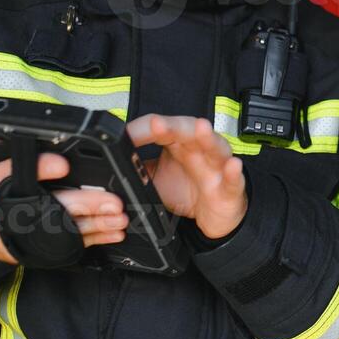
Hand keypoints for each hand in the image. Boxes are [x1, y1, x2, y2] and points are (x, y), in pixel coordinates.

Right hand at [0, 139, 127, 265]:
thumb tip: (8, 116)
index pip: (11, 172)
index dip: (39, 168)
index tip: (63, 165)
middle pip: (45, 208)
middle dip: (82, 204)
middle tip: (111, 201)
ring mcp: (12, 235)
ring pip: (59, 230)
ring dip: (94, 225)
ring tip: (119, 218)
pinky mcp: (27, 248)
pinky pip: (62, 245)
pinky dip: (90, 239)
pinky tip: (111, 233)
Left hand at [125, 114, 247, 240]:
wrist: (213, 214)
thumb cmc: (186, 191)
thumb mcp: (153, 181)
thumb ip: (134, 169)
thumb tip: (105, 168)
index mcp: (178, 144)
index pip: (160, 128)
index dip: (143, 130)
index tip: (123, 135)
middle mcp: (198, 149)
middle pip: (187, 130)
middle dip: (172, 126)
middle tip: (156, 124)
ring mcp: (217, 166)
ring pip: (214, 147)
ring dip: (207, 137)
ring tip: (200, 128)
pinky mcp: (230, 187)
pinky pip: (234, 179)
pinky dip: (234, 172)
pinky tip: (232, 165)